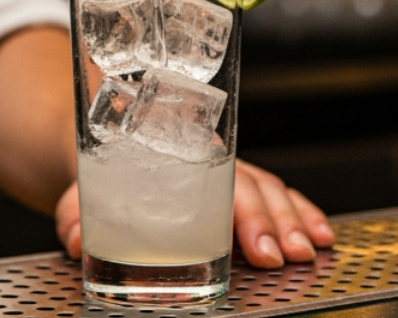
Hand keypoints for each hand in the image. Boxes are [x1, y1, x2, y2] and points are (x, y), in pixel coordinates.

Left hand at [53, 158, 334, 267]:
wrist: (112, 142)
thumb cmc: (104, 170)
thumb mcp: (84, 191)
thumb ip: (77, 215)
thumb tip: (76, 238)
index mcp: (172, 152)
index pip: (213, 183)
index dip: (237, 215)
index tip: (252, 246)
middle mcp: (206, 157)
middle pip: (249, 187)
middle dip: (274, 223)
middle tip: (288, 255)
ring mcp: (227, 170)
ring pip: (270, 188)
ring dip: (295, 219)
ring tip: (314, 247)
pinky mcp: (240, 184)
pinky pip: (279, 192)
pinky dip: (303, 211)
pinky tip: (321, 232)